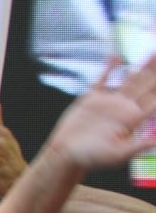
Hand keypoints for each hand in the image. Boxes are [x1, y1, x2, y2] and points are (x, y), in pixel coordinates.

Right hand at [44, 53, 155, 170]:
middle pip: (145, 86)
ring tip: (152, 53)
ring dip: (142, 67)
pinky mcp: (92, 98)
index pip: (153, 101)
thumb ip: (139, 146)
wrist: (66, 153)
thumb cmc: (92, 158)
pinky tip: (117, 57)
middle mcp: (124, 108)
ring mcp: (109, 102)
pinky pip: (103, 79)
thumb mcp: (118, 154)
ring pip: (130, 80)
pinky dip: (110, 68)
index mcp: (133, 119)